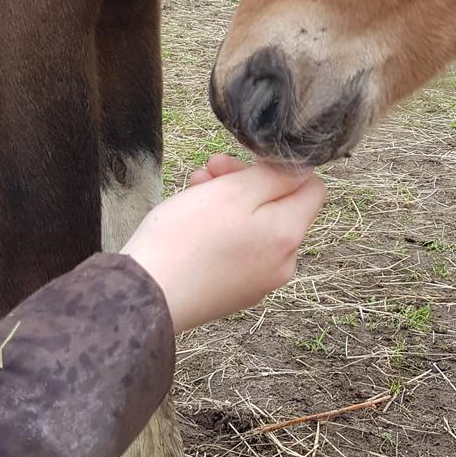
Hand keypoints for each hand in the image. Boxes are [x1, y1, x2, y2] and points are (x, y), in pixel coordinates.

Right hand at [122, 154, 325, 332]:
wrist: (144, 297)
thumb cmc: (186, 239)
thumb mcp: (235, 191)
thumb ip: (276, 176)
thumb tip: (302, 168)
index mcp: (289, 236)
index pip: (311, 189)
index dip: (280, 167)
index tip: (243, 159)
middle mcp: (282, 263)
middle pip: (278, 207)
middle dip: (245, 181)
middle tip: (209, 168)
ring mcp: (257, 282)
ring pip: (254, 227)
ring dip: (228, 201)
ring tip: (194, 187)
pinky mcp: (231, 293)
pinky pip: (237, 251)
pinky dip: (220, 230)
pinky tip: (190, 221)